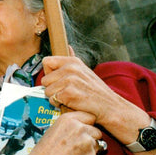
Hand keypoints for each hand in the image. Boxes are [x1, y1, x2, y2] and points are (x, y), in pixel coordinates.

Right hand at [0, 110, 102, 154]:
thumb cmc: (44, 153)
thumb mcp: (53, 131)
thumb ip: (70, 126)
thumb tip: (84, 126)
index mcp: (67, 119)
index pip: (89, 117)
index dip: (87, 125)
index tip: (83, 131)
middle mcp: (79, 128)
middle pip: (96, 131)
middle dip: (91, 138)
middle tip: (79, 146)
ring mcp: (86, 142)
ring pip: (97, 144)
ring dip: (90, 149)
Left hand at [41, 54, 155, 154]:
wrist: (111, 107)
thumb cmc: (96, 92)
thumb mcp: (85, 71)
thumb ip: (72, 61)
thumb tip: (68, 47)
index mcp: (73, 61)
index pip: (46, 61)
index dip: (49, 73)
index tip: (58, 80)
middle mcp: (70, 68)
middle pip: (44, 79)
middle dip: (52, 88)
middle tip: (67, 92)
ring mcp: (70, 80)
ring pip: (47, 91)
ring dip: (55, 98)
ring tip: (70, 98)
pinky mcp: (68, 93)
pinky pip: (52, 100)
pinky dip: (59, 105)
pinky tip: (71, 103)